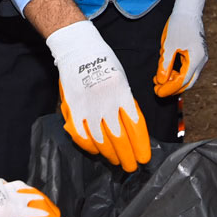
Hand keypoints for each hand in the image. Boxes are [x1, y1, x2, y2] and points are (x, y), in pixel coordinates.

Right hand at [47, 20, 151, 170]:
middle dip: (127, 156)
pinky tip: (96, 151)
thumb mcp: (123, 81)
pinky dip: (89, 147)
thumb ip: (126, 104)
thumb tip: (131, 131)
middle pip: (119, 138)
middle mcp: (106, 102)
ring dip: (110, 154)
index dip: (140, 146)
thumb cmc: (105, 63)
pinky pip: (81, 136)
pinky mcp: (73, 110)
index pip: (135, 127)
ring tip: (116, 161)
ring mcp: (87, 107)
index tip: (144, 158)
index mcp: (123, 93)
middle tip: (131, 167)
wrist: (78, 49)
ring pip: (100, 141)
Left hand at [153, 0, 207, 95]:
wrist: (188, 9)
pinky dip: (177, 73)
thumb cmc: (179, 25)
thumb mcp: (169, 46)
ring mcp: (200, 58)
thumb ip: (165, 65)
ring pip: (188, 77)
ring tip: (158, 79)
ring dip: (174, 80)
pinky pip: (188, 69)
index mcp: (196, 59)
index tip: (157, 92)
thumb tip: (161, 81)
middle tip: (157, 89)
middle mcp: (201, 61)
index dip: (169, 89)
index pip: (182, 81)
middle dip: (172, 88)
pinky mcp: (197, 54)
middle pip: (187, 82)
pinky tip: (166, 71)